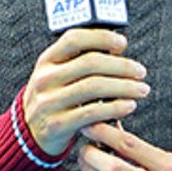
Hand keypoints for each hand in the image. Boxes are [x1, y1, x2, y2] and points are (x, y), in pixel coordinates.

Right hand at [23, 28, 148, 156]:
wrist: (29, 133)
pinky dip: (115, 108)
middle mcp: (45, 78)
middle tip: (141, 72)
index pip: (74, 39)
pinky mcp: (57, 124)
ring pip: (94, 87)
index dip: (102, 37)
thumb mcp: (58, 75)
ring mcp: (49, 102)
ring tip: (141, 90)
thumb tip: (118, 47)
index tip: (122, 43)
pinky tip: (129, 105)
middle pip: (90, 63)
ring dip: (124, 87)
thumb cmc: (54, 98)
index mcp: (47, 60)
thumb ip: (81, 60)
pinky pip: (93, 112)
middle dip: (122, 66)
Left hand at [78, 121, 171, 170]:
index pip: (130, 145)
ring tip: (85, 161)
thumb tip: (109, 128)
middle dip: (92, 155)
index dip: (105, 133)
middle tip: (83, 146)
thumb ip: (140, 149)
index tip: (90, 125)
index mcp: (169, 168)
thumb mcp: (169, 160)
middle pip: (114, 169)